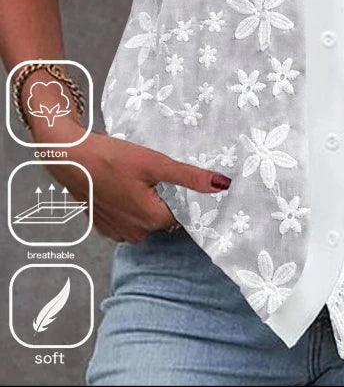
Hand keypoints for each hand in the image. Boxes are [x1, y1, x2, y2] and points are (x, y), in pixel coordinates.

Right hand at [30, 116, 230, 242]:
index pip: (183, 214)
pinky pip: (128, 220)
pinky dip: (129, 206)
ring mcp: (118, 232)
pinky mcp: (103, 225)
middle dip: (165, 199)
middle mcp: (136, 233)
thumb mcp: (156, 163)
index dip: (185, 196)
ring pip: (145, 219)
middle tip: (158, 175)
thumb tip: (223, 185)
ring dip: (147, 203)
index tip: (180, 180)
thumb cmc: (113, 159)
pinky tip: (125, 186)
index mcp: (152, 220)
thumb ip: (189, 177)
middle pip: (164, 217)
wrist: (71, 159)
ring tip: (141, 179)